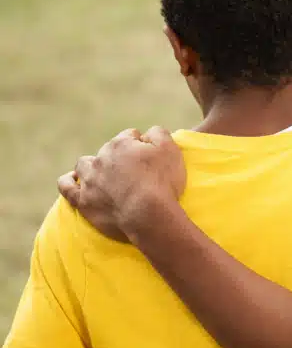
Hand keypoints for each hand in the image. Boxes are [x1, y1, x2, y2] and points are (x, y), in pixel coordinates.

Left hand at [58, 126, 186, 242]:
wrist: (147, 215)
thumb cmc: (161, 181)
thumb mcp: (170, 149)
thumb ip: (158, 133)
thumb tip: (148, 132)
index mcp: (121, 144)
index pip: (130, 136)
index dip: (141, 145)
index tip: (150, 157)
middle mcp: (101, 158)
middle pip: (109, 150)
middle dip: (119, 157)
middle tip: (135, 172)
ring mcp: (89, 180)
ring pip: (84, 165)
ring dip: (92, 166)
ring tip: (103, 174)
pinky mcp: (83, 201)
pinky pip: (67, 187)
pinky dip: (68, 182)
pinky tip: (72, 180)